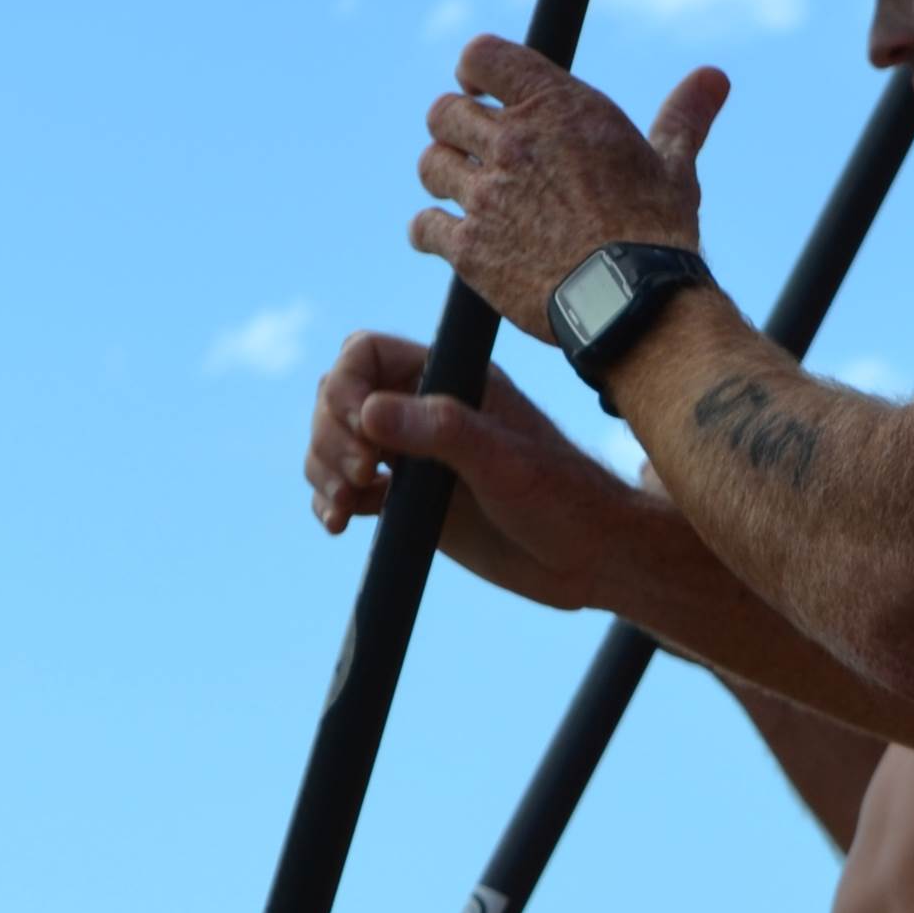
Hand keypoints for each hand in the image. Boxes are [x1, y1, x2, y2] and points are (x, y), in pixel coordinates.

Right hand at [304, 329, 653, 612]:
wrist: (591, 558)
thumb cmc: (563, 497)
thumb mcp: (503, 459)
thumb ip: (440, 430)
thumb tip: (368, 412)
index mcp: (446, 378)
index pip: (364, 354)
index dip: (345, 387)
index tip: (359, 431)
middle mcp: (422, 409)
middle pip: (337, 398)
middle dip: (329, 435)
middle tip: (359, 475)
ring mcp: (412, 456)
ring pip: (334, 443)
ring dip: (322, 469)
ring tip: (347, 505)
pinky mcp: (408, 501)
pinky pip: (347, 489)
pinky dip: (328, 501)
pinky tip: (337, 524)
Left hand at [413, 34, 728, 333]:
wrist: (634, 303)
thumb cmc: (658, 230)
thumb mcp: (673, 165)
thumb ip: (683, 115)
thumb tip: (713, 78)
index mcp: (556, 107)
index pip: (481, 55)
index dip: (475, 70)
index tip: (483, 90)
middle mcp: (512, 143)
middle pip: (444, 111)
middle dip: (456, 127)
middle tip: (477, 149)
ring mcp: (485, 195)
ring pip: (430, 164)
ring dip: (444, 175)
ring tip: (468, 191)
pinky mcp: (468, 248)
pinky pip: (423, 226)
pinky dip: (429, 230)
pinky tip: (448, 238)